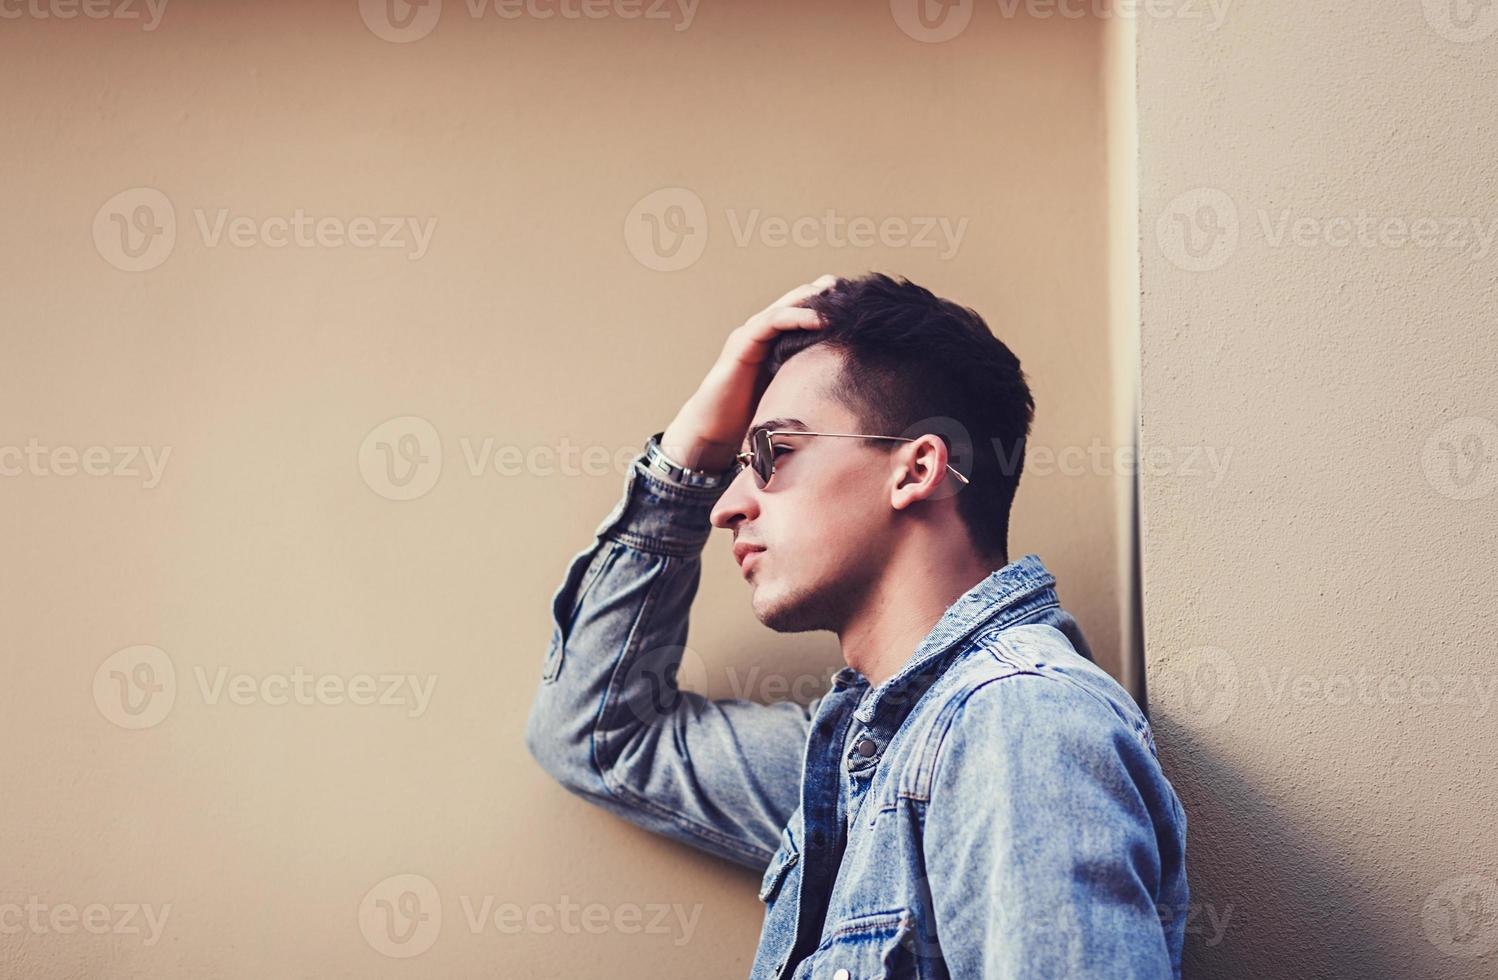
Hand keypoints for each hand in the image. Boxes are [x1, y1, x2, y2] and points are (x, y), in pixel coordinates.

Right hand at [660, 275, 836, 471]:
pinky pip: (772, 322)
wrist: (715, 428)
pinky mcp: (743, 344)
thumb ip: (808, 375)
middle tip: (852, 289)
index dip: (827, 303)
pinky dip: (796, 317)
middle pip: (796, 300)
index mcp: (774, 340)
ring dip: (813, 300)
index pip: (803, 311)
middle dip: (824, 293)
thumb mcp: (790, 388)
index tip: (856, 303)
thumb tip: (844, 377)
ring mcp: (751, 335)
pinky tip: (819, 320)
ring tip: (840, 298)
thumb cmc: (750, 413)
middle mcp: (762, 332)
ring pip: (786, 305)